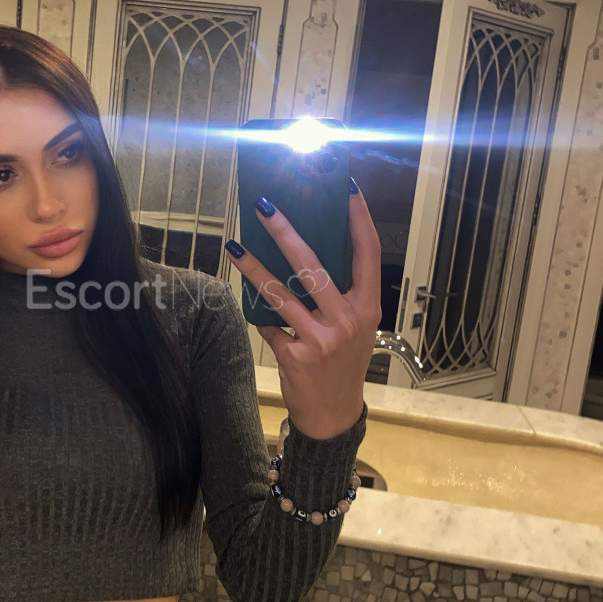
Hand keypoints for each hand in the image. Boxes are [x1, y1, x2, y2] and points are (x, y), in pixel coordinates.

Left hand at [224, 182, 381, 439]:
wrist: (333, 413)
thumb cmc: (343, 363)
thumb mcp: (355, 328)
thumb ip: (341, 295)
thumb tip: (306, 250)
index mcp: (368, 306)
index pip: (367, 252)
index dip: (358, 218)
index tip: (346, 188)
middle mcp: (348, 320)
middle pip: (313, 265)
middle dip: (286, 232)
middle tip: (265, 206)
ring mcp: (321, 339)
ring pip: (280, 293)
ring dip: (254, 266)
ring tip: (234, 244)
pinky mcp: (295, 355)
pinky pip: (269, 324)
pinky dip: (258, 312)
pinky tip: (244, 296)